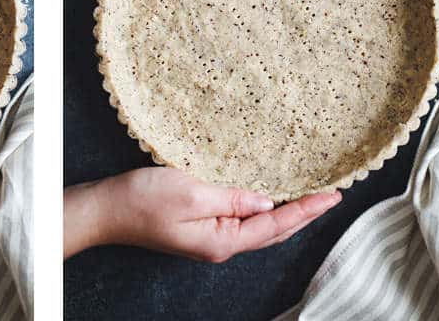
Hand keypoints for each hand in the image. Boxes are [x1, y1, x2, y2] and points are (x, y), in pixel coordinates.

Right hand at [64, 167, 340, 261]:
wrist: (104, 210)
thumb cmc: (142, 201)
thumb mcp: (192, 193)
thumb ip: (232, 198)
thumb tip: (267, 202)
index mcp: (222, 240)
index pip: (276, 226)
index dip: (307, 210)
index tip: (333, 196)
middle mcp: (219, 244)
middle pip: (273, 233)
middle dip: (303, 215)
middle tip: (331, 197)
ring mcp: (207, 238)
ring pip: (258, 228)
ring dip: (285, 213)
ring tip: (309, 199)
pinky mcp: (196, 227)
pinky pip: (239, 220)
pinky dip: (260, 209)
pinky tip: (266, 199)